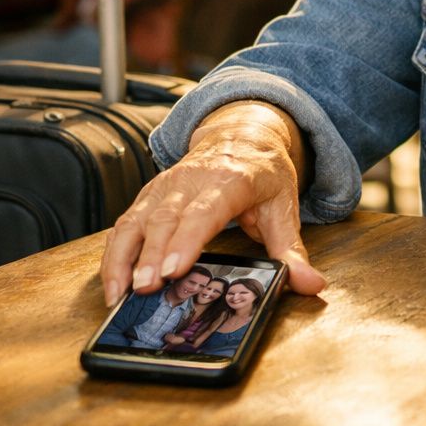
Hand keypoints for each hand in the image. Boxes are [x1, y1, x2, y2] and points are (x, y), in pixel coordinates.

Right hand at [98, 101, 326, 305]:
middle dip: (151, 255)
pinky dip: (114, 253)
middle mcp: (192, 179)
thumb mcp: (284, 206)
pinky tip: (113, 283)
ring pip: (137, 220)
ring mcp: (166, 186)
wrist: (242, 132)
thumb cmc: (263, 172)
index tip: (173, 270)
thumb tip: (312, 284)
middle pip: (165, 218)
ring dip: (124, 257)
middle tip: (144, 289)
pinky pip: (125, 223)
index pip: (205, 211)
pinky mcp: (150, 195)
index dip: (186, 240)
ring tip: (120, 294)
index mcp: (230, 180)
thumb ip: (292, 249)